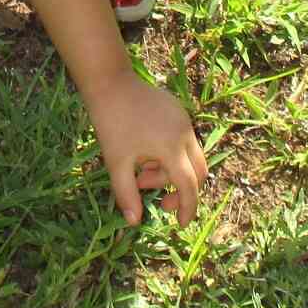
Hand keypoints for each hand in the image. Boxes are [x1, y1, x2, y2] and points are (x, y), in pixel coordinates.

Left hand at [85, 71, 207, 223]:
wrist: (110, 82)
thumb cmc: (111, 123)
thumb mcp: (116, 162)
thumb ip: (127, 194)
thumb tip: (134, 222)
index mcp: (172, 147)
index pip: (189, 186)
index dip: (187, 208)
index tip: (180, 224)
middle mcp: (185, 133)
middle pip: (197, 172)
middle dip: (181, 191)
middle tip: (160, 202)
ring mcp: (183, 120)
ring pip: (189, 157)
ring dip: (170, 171)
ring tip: (140, 171)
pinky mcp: (178, 111)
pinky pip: (182, 141)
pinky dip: (169, 155)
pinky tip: (144, 154)